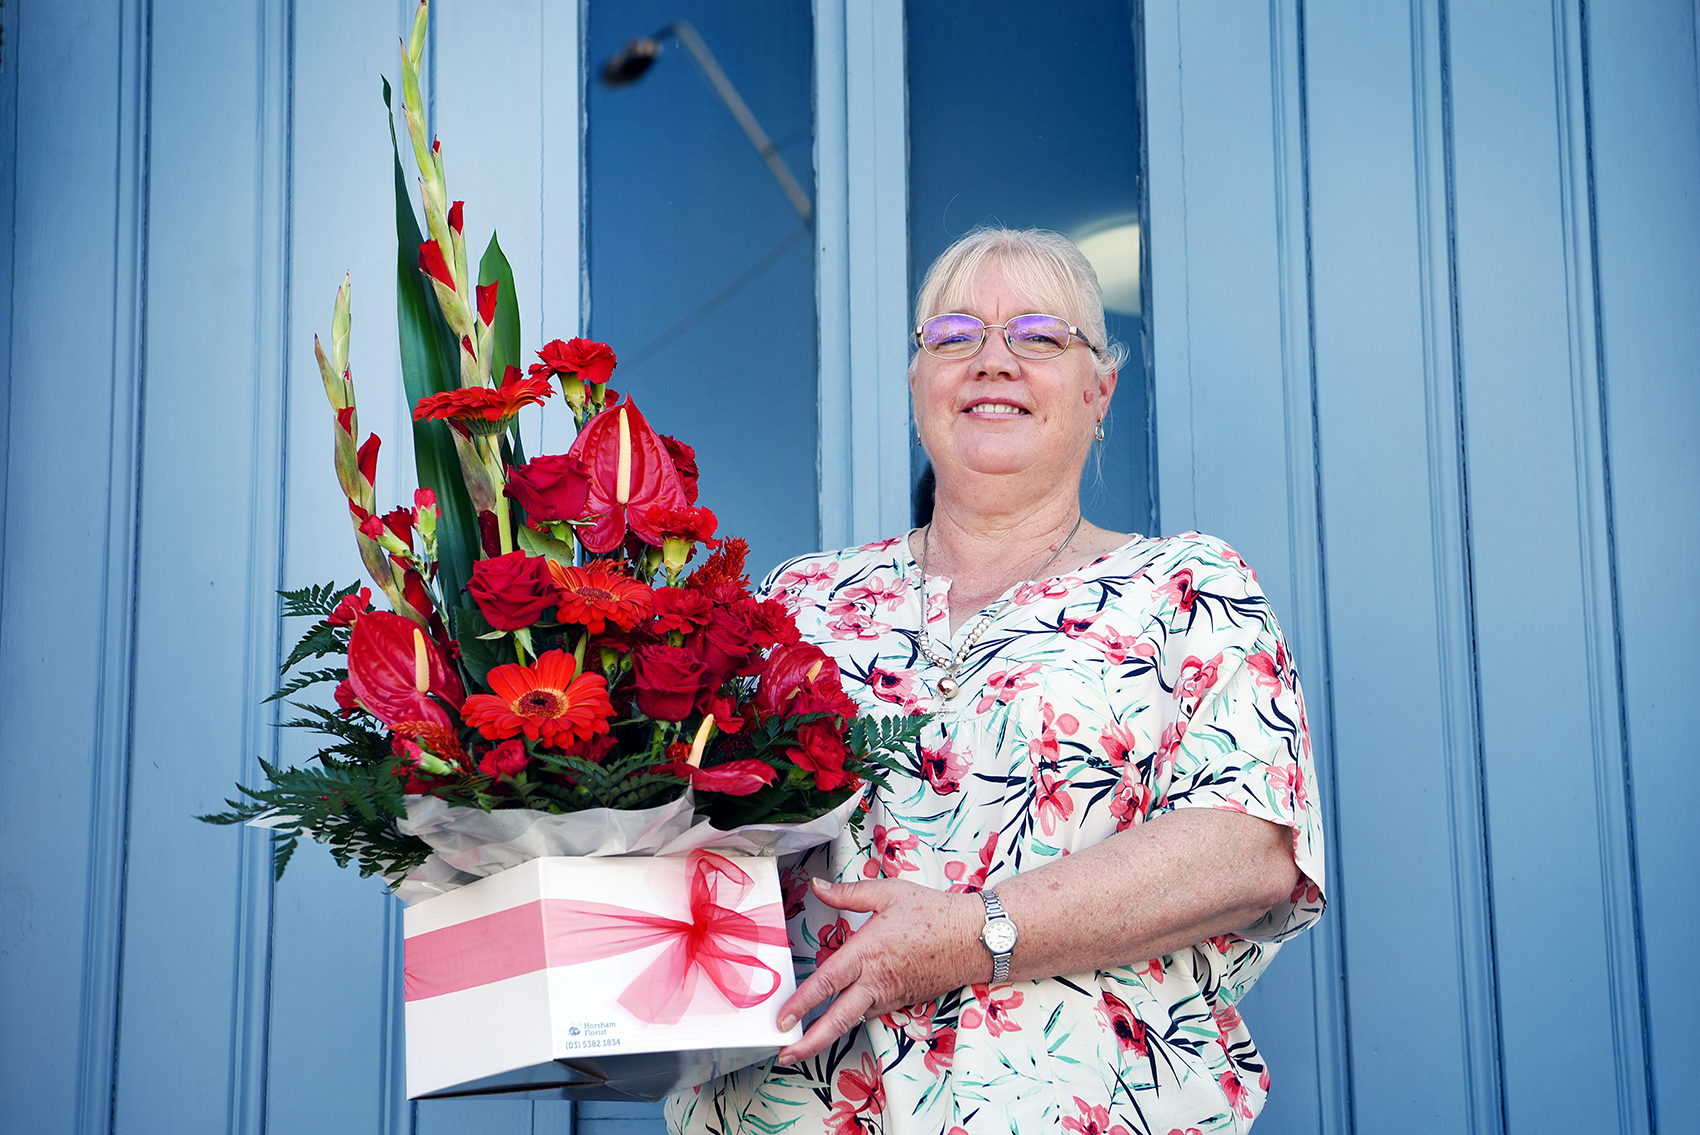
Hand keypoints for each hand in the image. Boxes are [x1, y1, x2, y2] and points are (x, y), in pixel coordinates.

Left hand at [775, 876, 982, 1062]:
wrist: (974, 938)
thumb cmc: (934, 913)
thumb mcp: (888, 893)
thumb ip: (848, 894)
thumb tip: (817, 886)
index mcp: (867, 953)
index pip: (827, 983)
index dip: (802, 1003)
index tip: (782, 1019)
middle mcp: (877, 980)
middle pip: (838, 1019)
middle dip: (810, 1042)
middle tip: (786, 1054)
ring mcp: (891, 995)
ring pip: (854, 1019)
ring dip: (829, 1031)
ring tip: (805, 1040)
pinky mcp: (903, 1001)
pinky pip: (873, 1011)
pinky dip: (855, 1015)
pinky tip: (843, 1013)